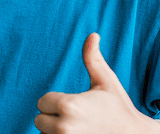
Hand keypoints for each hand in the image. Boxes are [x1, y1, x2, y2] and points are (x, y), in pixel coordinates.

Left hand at [35, 33, 159, 133]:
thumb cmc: (119, 108)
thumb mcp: (106, 82)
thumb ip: (92, 59)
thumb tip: (93, 34)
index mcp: (69, 105)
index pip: (42, 102)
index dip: (55, 102)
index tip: (73, 105)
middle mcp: (64, 127)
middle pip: (39, 120)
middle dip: (53, 118)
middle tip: (76, 118)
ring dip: (55, 131)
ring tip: (79, 128)